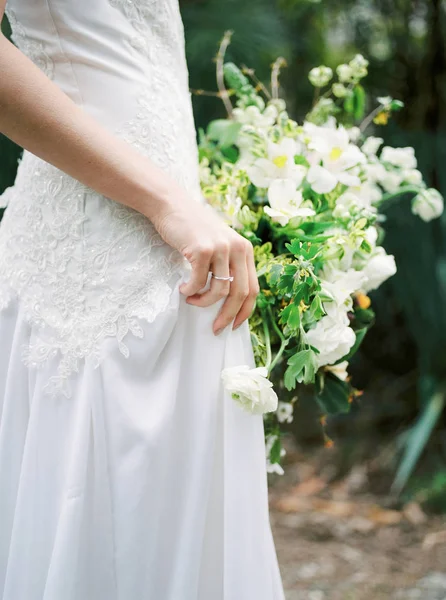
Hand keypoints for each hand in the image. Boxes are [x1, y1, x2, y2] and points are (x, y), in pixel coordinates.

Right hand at [153, 195, 258, 334]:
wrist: (171, 205)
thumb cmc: (192, 230)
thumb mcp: (218, 245)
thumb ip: (227, 266)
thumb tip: (228, 302)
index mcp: (245, 250)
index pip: (253, 288)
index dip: (245, 311)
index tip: (234, 326)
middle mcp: (238, 248)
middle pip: (239, 294)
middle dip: (228, 316)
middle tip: (215, 328)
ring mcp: (221, 248)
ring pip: (219, 291)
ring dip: (204, 302)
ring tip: (192, 300)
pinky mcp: (203, 249)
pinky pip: (198, 282)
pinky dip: (190, 291)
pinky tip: (182, 289)